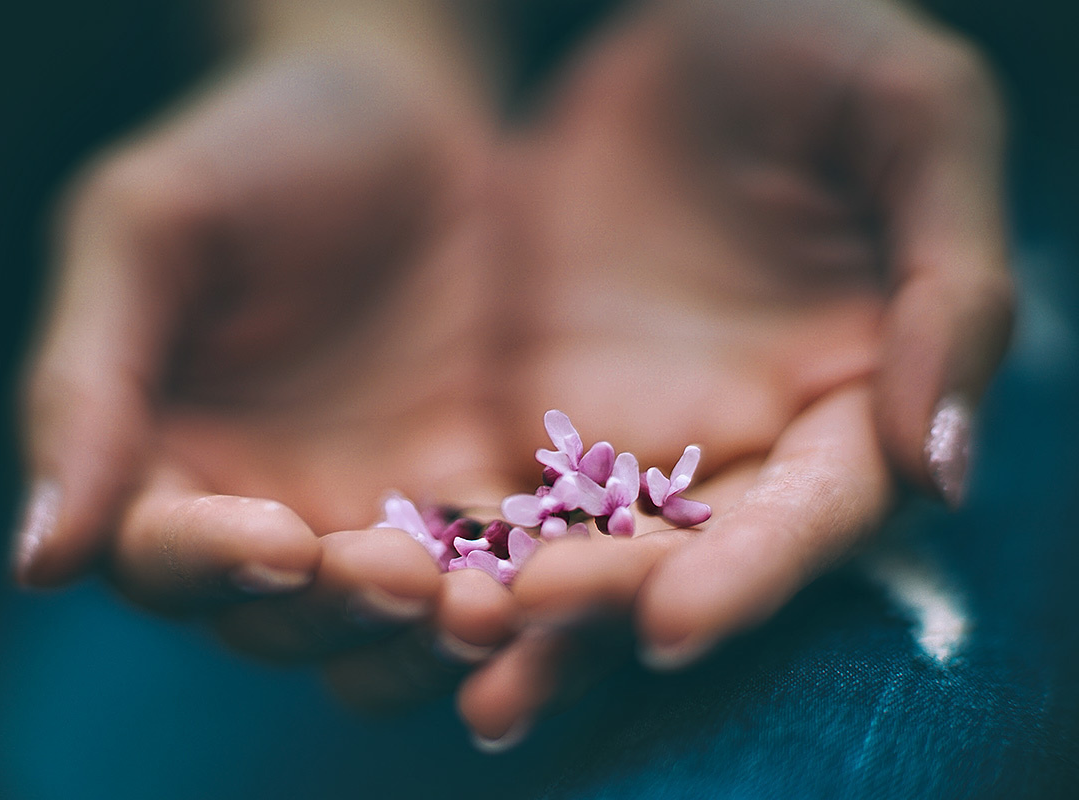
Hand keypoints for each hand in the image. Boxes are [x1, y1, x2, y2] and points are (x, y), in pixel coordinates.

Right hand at [15, 45, 518, 709]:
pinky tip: (563, 563)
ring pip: (384, 616)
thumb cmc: (252, 145)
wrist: (397, 111)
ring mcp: (363, 503)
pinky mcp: (461, 481)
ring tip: (486, 607)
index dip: (211, 563)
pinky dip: (516, 571)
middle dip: (338, 612)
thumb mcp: (146, 227)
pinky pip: (487, 552)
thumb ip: (85, 384)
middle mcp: (254, 503)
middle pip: (277, 616)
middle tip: (405, 581)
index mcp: (153, 456)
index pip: (159, 554)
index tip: (280, 539)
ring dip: (428, 626)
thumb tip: (36, 563)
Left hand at [456, 0, 1011, 745]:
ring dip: (517, 607)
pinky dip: (455, 539)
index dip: (751, 574)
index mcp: (852, 395)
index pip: (812, 514)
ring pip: (581, 545)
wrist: (684, 20)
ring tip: (440, 638)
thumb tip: (940, 467)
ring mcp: (636, 432)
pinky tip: (388, 577)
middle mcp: (745, 441)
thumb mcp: (914, 118)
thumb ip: (952, 283)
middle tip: (514, 626)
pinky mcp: (544, 410)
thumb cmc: (821, 48)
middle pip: (682, 556)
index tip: (673, 623)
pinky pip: (498, 491)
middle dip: (603, 605)